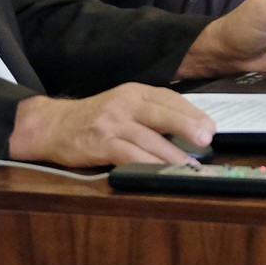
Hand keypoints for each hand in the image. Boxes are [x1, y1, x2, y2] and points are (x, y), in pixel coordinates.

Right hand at [8, 84, 212, 167]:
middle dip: (187, 126)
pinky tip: (160, 172)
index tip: (211, 126)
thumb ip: (151, 112)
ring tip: (190, 166)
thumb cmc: (96, 118)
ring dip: (172, 154)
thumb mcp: (124, 105)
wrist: (53, 125)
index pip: (169, 98)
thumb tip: (190, 130)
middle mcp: (124, 103)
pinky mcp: (100, 143)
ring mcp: (111, 123)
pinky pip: (128, 154)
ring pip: (148, 138)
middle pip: (162, 113)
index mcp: (134, 91)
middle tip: (208, 139)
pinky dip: (147, 164)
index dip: (192, 112)